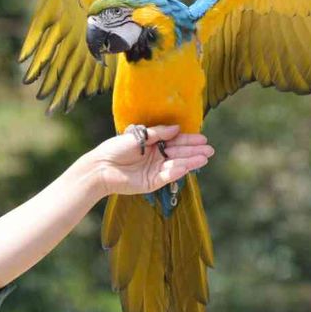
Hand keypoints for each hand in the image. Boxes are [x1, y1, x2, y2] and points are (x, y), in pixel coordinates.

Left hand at [89, 125, 213, 196]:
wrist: (100, 167)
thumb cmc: (115, 148)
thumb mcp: (137, 135)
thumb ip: (157, 133)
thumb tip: (177, 128)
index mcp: (153, 144)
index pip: (175, 141)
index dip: (188, 140)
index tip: (203, 138)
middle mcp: (156, 157)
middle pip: (179, 153)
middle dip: (194, 151)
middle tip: (210, 149)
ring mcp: (155, 170)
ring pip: (176, 165)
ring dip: (190, 161)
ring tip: (205, 157)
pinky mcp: (151, 183)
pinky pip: (166, 176)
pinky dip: (176, 171)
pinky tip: (186, 166)